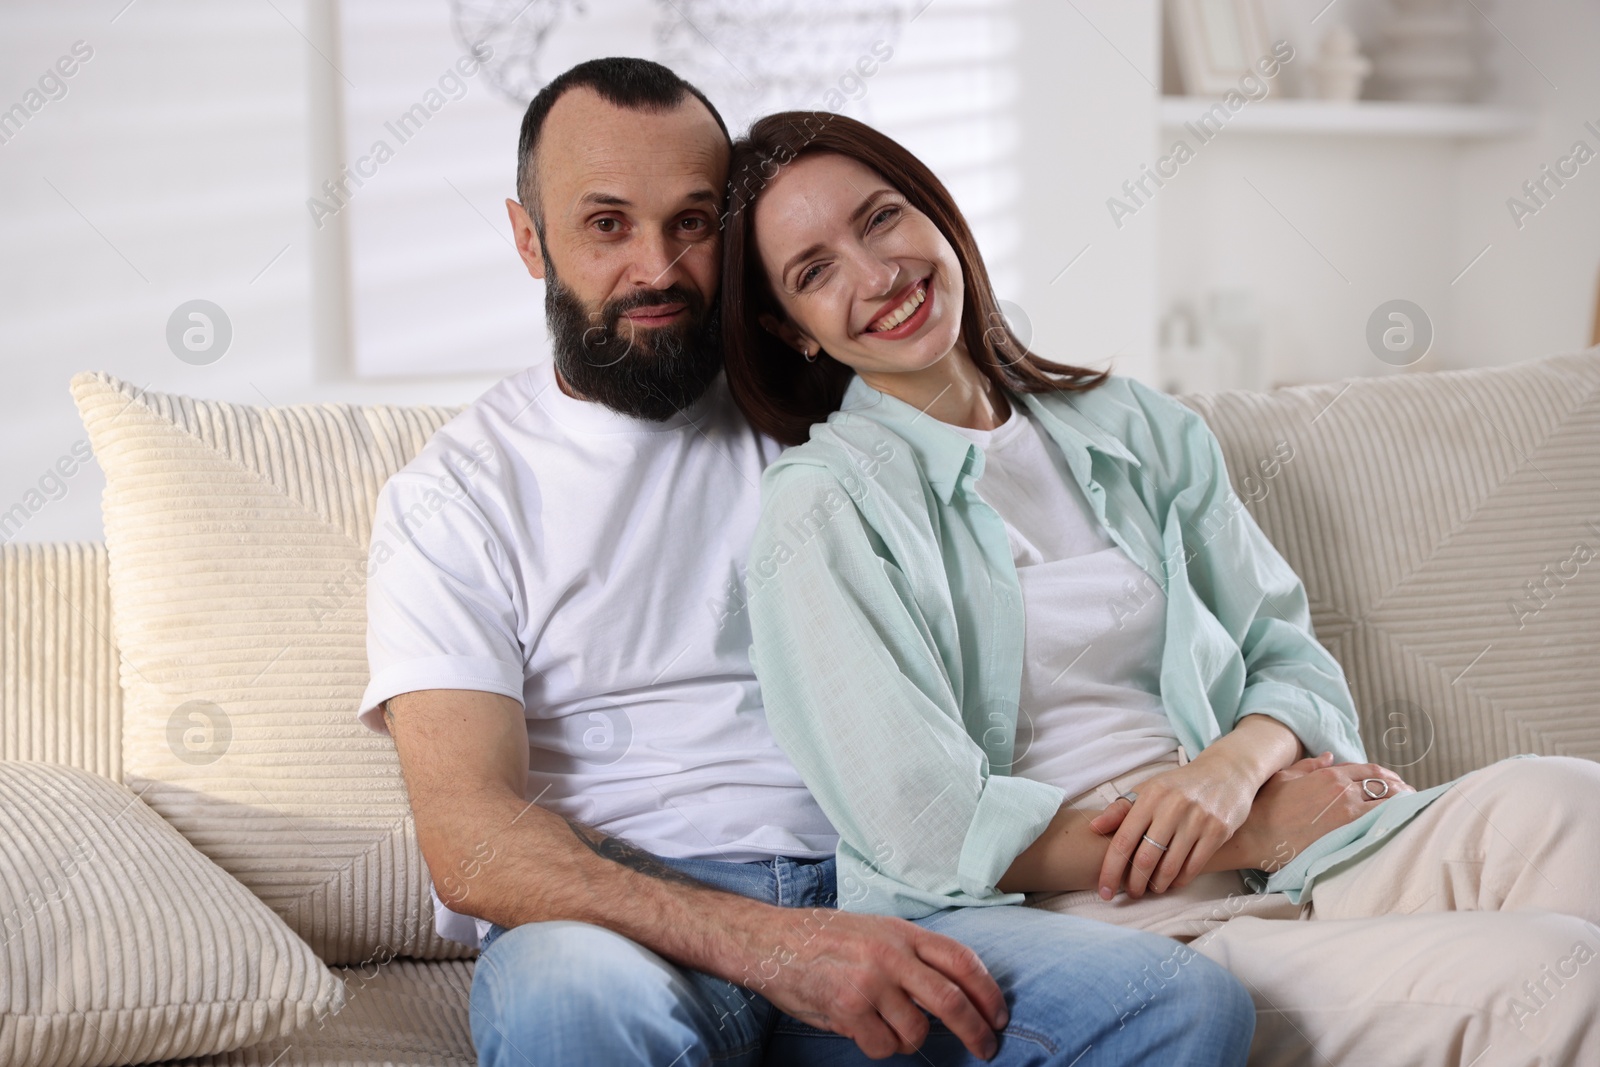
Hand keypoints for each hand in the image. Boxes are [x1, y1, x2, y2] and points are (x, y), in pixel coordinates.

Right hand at [743, 907, 1008, 1059]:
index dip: (988, 991)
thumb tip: (955, 989)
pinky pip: (883, 1046)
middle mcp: (890, 956)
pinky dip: (881, 1046)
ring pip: (916, 1032)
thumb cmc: (825, 938)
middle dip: (976, 1031)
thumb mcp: (876, 930)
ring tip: (889, 1028)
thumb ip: (913, 954)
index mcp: (902, 932)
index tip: (998, 1015)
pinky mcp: (847, 1011)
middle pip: (951, 1001)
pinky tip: (864, 1030)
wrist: (772, 941)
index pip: (961, 961)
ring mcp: (869, 984)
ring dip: (910, 1040)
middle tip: (986, 1048)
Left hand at [1087, 757, 1257, 899]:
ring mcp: (1198, 819)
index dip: (1110, 869)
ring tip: (1150, 889)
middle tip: (1130, 893)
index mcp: (1150, 796)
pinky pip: (1194, 866)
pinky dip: (1180, 880)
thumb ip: (1120, 809)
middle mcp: (1173, 807)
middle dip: (1134, 883)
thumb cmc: (1179, 785)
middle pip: (1146, 858)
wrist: (1227, 772)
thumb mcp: (1149, 789)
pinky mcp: (1218, 831)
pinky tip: (1172, 883)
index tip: (1103, 889)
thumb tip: (1093, 827)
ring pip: (1170, 866)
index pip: (1123, 840)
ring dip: (1157, 885)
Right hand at [1231, 753, 1415, 871]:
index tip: (1394, 781)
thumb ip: (1310, 765)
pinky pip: (1381, 822)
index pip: (1368, 770)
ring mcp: (1348, 812)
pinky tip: (1402, 822)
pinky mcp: (1348, 832)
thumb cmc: (1265, 806)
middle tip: (1411, 795)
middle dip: (1401, 789)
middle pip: (1384, 785)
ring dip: (1403, 804)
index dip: (1385, 774)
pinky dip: (1395, 819)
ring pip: (1388, 803)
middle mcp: (1343, 790)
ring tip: (1413, 808)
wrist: (1256, 833)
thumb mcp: (1285, 777)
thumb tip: (1328, 757)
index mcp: (1329, 775)